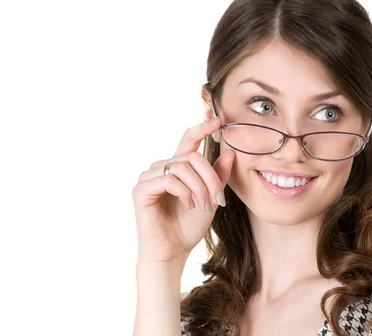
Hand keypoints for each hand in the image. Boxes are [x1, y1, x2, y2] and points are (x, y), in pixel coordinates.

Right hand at [132, 116, 234, 262]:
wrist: (173, 251)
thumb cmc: (189, 226)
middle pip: (192, 156)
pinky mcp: (141, 190)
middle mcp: (161, 167)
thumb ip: (218, 175)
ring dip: (199, 187)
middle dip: (210, 177)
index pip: (189, 139)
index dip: (202, 127)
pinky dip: (184, 191)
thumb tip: (230, 152)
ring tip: (204, 206)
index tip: (218, 119)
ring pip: (181, 167)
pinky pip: (168, 179)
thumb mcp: (211, 197)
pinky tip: (189, 204)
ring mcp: (149, 177)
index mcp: (177, 167)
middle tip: (218, 199)